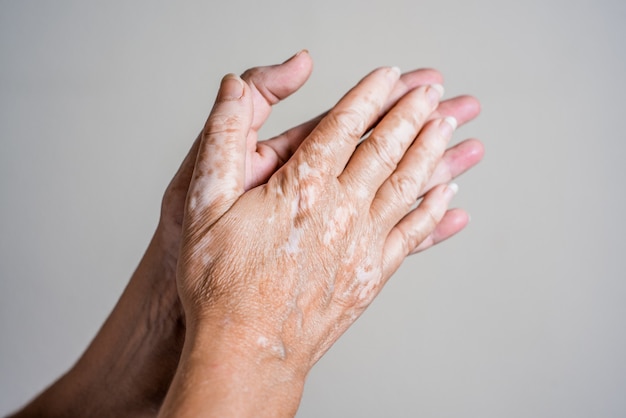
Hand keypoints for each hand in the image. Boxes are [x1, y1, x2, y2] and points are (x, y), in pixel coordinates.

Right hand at [160, 66, 480, 416]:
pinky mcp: (371, 275)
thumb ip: (222, 138)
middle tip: (433, 90)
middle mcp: (340, 210)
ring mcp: (362, 244)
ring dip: (432, 152)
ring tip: (448, 126)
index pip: (344, 125)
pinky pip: (413, 235)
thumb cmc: (220, 281)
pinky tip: (449, 197)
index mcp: (301, 187)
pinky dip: (434, 211)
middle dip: (412, 114)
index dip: (370, 94)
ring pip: (407, 186)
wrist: (247, 349)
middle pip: (385, 149)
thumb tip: (233, 88)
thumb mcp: (202, 201)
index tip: (391, 75)